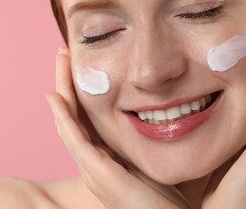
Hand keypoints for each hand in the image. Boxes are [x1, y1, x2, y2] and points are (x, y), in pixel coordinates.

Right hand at [46, 47, 187, 208]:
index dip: (86, 89)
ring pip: (69, 121)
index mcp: (112, 156)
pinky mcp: (99, 173)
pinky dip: (63, 116)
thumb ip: (173, 135)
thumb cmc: (178, 200)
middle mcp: (98, 161)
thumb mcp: (171, 158)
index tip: (89, 60)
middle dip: (69, 82)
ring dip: (62, 88)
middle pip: (76, 114)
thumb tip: (190, 107)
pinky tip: (55, 94)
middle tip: (66, 52)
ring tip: (60, 59)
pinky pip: (74, 138)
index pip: (92, 117)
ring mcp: (96, 168)